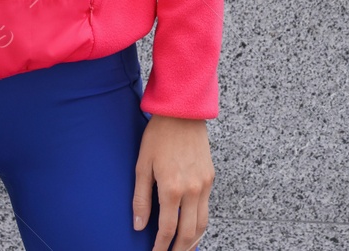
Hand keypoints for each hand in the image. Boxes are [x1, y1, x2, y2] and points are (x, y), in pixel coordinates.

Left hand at [133, 115, 212, 249]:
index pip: (167, 229)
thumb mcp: (142, 166)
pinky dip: (200, 223)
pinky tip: (192, 227)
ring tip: (183, 249)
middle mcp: (192, 190)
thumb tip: (138, 226)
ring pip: (202, 223)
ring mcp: (204, 184)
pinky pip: (207, 207)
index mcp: (172, 188)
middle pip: (188, 232)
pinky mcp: (210, 177)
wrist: (183, 112)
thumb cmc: (158, 136)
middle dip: (179, 249)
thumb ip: (140, 199)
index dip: (160, 246)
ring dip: (193, 241)